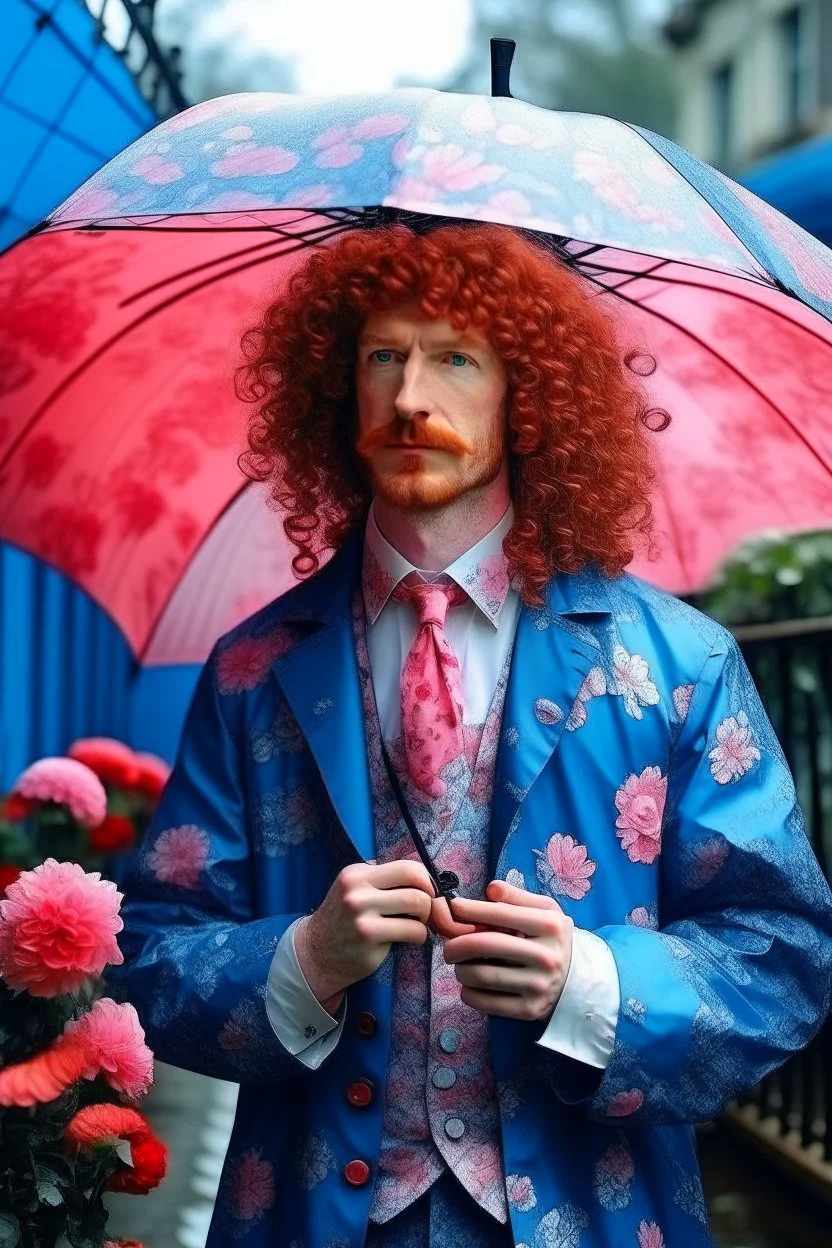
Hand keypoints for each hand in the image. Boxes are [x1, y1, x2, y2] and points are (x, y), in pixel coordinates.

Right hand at [294, 860, 434, 1013]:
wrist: (315, 952)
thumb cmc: (343, 919)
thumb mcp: (354, 889)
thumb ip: (381, 879)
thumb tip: (423, 876)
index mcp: (356, 874)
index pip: (407, 867)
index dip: (425, 879)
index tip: (426, 892)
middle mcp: (357, 892)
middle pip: (416, 887)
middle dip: (428, 900)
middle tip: (422, 912)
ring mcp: (362, 916)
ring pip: (418, 906)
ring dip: (425, 918)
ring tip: (416, 924)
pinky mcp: (370, 940)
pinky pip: (413, 932)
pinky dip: (419, 936)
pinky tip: (410, 939)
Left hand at [441, 880, 573, 1021]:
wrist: (578, 981)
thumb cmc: (552, 939)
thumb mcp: (544, 910)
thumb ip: (516, 897)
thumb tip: (490, 889)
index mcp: (550, 926)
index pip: (501, 914)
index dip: (471, 909)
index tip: (454, 908)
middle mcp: (547, 956)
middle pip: (485, 945)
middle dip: (456, 944)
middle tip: (448, 947)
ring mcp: (538, 986)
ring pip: (479, 975)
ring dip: (460, 970)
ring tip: (461, 966)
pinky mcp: (529, 1010)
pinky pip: (483, 1002)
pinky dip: (468, 993)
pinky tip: (471, 986)